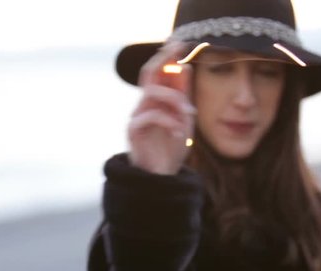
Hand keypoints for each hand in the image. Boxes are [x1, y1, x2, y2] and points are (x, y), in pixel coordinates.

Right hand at [128, 42, 195, 174]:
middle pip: (147, 74)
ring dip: (174, 99)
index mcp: (155, 103)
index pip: (158, 74)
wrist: (161, 178)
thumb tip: (185, 68)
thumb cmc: (171, 150)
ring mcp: (136, 117)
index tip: (181, 43)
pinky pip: (151, 115)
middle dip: (163, 59)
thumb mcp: (182, 120)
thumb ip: (182, 97)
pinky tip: (179, 132)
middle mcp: (143, 106)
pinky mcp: (133, 131)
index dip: (167, 57)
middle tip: (177, 48)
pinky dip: (169, 121)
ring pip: (152, 93)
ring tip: (188, 113)